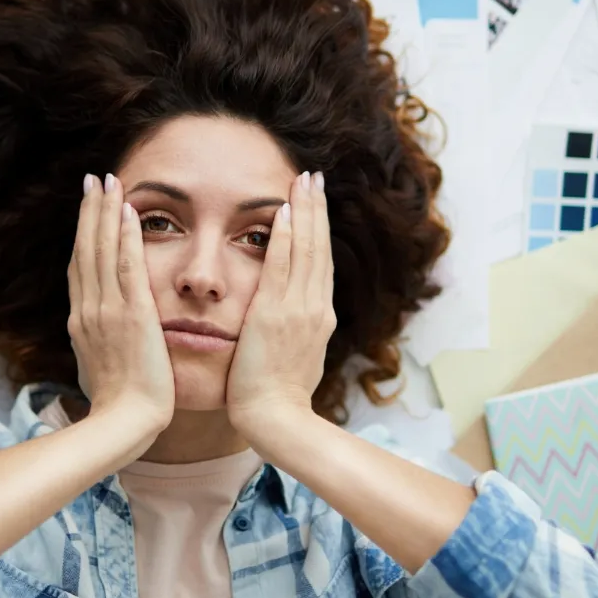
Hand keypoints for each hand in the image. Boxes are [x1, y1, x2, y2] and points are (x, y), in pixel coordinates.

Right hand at [67, 174, 175, 439]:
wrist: (123, 425)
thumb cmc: (119, 408)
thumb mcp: (100, 371)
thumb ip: (99, 347)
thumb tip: (96, 339)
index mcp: (81, 323)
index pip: (79, 268)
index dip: (82, 235)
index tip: (86, 209)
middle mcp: (88, 311)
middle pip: (84, 249)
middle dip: (89, 211)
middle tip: (93, 179)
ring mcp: (106, 311)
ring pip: (100, 250)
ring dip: (104, 212)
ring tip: (108, 181)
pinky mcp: (132, 315)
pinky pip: (126, 266)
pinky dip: (124, 236)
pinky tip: (128, 211)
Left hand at [225, 170, 335, 435]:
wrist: (276, 421)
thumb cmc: (277, 398)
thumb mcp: (293, 358)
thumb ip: (293, 332)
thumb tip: (289, 320)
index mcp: (318, 317)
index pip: (320, 263)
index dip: (319, 230)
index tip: (314, 201)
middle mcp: (315, 308)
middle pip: (319, 248)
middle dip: (317, 209)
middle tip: (314, 175)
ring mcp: (299, 310)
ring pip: (306, 250)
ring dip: (305, 212)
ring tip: (303, 180)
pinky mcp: (276, 315)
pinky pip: (282, 269)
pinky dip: (284, 239)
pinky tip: (282, 213)